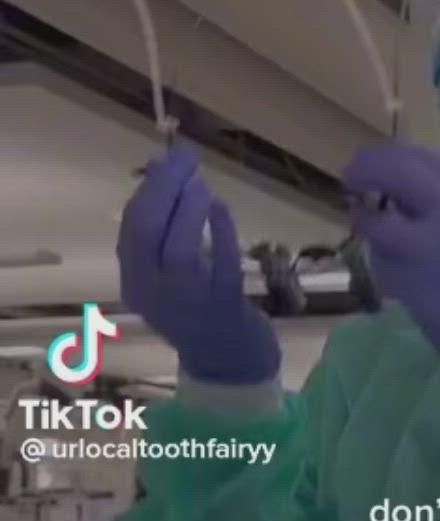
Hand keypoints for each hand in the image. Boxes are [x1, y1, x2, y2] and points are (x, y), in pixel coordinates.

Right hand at [117, 143, 279, 384]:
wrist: (227, 362)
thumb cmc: (198, 308)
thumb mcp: (170, 269)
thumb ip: (165, 225)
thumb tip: (162, 166)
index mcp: (135, 282)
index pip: (131, 228)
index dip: (148, 189)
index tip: (165, 161)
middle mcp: (151, 294)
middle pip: (147, 233)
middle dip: (164, 188)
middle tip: (184, 158)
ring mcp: (186, 302)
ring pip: (180, 249)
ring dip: (189, 209)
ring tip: (201, 184)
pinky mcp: (222, 306)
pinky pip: (220, 262)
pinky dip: (221, 230)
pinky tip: (221, 209)